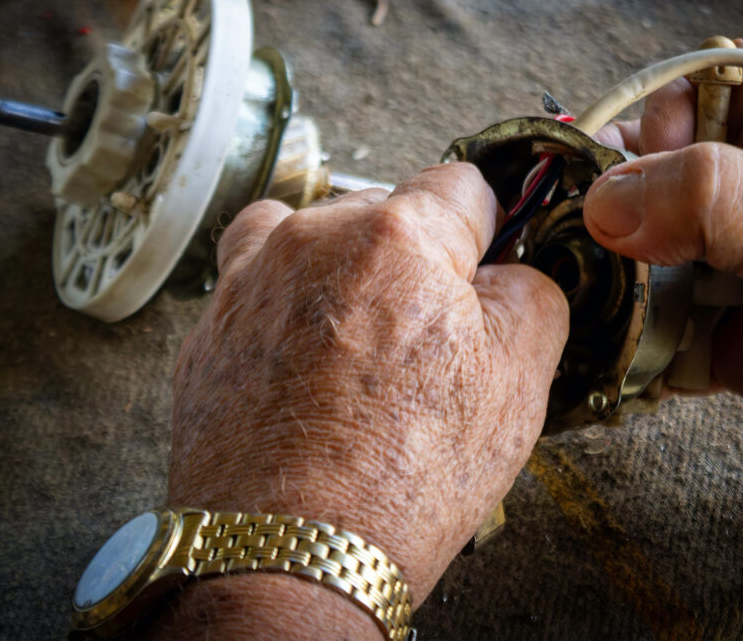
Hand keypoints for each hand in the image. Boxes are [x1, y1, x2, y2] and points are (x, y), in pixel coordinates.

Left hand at [160, 163, 567, 635]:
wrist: (287, 558)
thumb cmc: (400, 479)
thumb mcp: (518, 382)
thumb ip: (533, 296)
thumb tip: (516, 274)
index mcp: (397, 236)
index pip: (462, 184)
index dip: (489, 225)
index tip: (488, 259)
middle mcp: (312, 239)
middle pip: (384, 210)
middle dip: (414, 258)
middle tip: (429, 336)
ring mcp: (250, 281)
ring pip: (313, 238)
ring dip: (342, 270)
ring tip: (361, 345)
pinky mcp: (210, 329)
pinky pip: (258, 286)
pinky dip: (287, 307)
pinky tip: (308, 368)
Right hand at [588, 40, 742, 504]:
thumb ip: (707, 200)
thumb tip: (606, 202)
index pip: (702, 91)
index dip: (655, 116)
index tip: (623, 163)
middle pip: (656, 176)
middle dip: (609, 204)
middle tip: (575, 232)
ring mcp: (736, 268)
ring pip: (646, 253)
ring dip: (610, 276)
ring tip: (581, 292)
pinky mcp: (723, 332)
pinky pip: (655, 322)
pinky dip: (628, 336)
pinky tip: (610, 346)